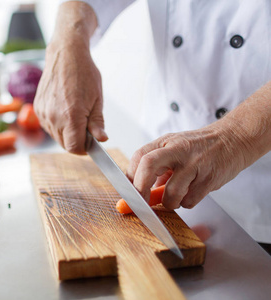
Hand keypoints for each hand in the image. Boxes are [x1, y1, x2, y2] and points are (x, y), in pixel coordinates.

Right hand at [33, 2, 107, 153]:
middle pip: (64, 144)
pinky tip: (64, 109)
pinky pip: (48, 126)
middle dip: (76, 140)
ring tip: (74, 113)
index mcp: (71, 116)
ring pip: (56, 136)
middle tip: (85, 125)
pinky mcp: (37, 108)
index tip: (90, 143)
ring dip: (66, 132)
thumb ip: (97, 123)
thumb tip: (101, 139)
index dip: (84, 148)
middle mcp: (54, 117)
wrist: (65, 55)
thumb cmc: (83, 74)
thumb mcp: (97, 99)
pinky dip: (57, 124)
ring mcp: (43, 113)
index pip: (74, 148)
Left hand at [126, 125, 248, 209]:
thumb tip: (138, 195)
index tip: (129, 193)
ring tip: (174, 197)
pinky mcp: (210, 178)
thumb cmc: (199, 147)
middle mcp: (178, 150)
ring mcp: (194, 164)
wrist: (233, 139)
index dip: (130, 177)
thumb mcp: (173, 150)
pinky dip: (186, 203)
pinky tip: (191, 193)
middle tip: (141, 203)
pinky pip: (190, 200)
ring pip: (171, 192)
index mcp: (165, 142)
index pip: (139, 157)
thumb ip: (156, 170)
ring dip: (169, 202)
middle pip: (148, 166)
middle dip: (140, 189)